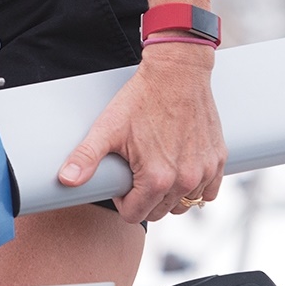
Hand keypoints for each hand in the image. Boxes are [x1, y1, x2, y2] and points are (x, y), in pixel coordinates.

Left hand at [57, 43, 224, 223]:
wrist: (177, 72)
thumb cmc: (142, 98)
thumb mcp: (108, 128)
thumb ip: (86, 157)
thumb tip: (66, 180)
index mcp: (156, 179)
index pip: (135, 214)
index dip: (122, 200)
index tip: (122, 178)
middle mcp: (184, 180)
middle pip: (159, 212)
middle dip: (145, 198)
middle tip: (138, 170)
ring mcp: (204, 171)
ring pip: (183, 204)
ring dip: (170, 195)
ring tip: (158, 169)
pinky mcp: (218, 159)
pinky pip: (208, 191)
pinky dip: (195, 187)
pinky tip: (181, 169)